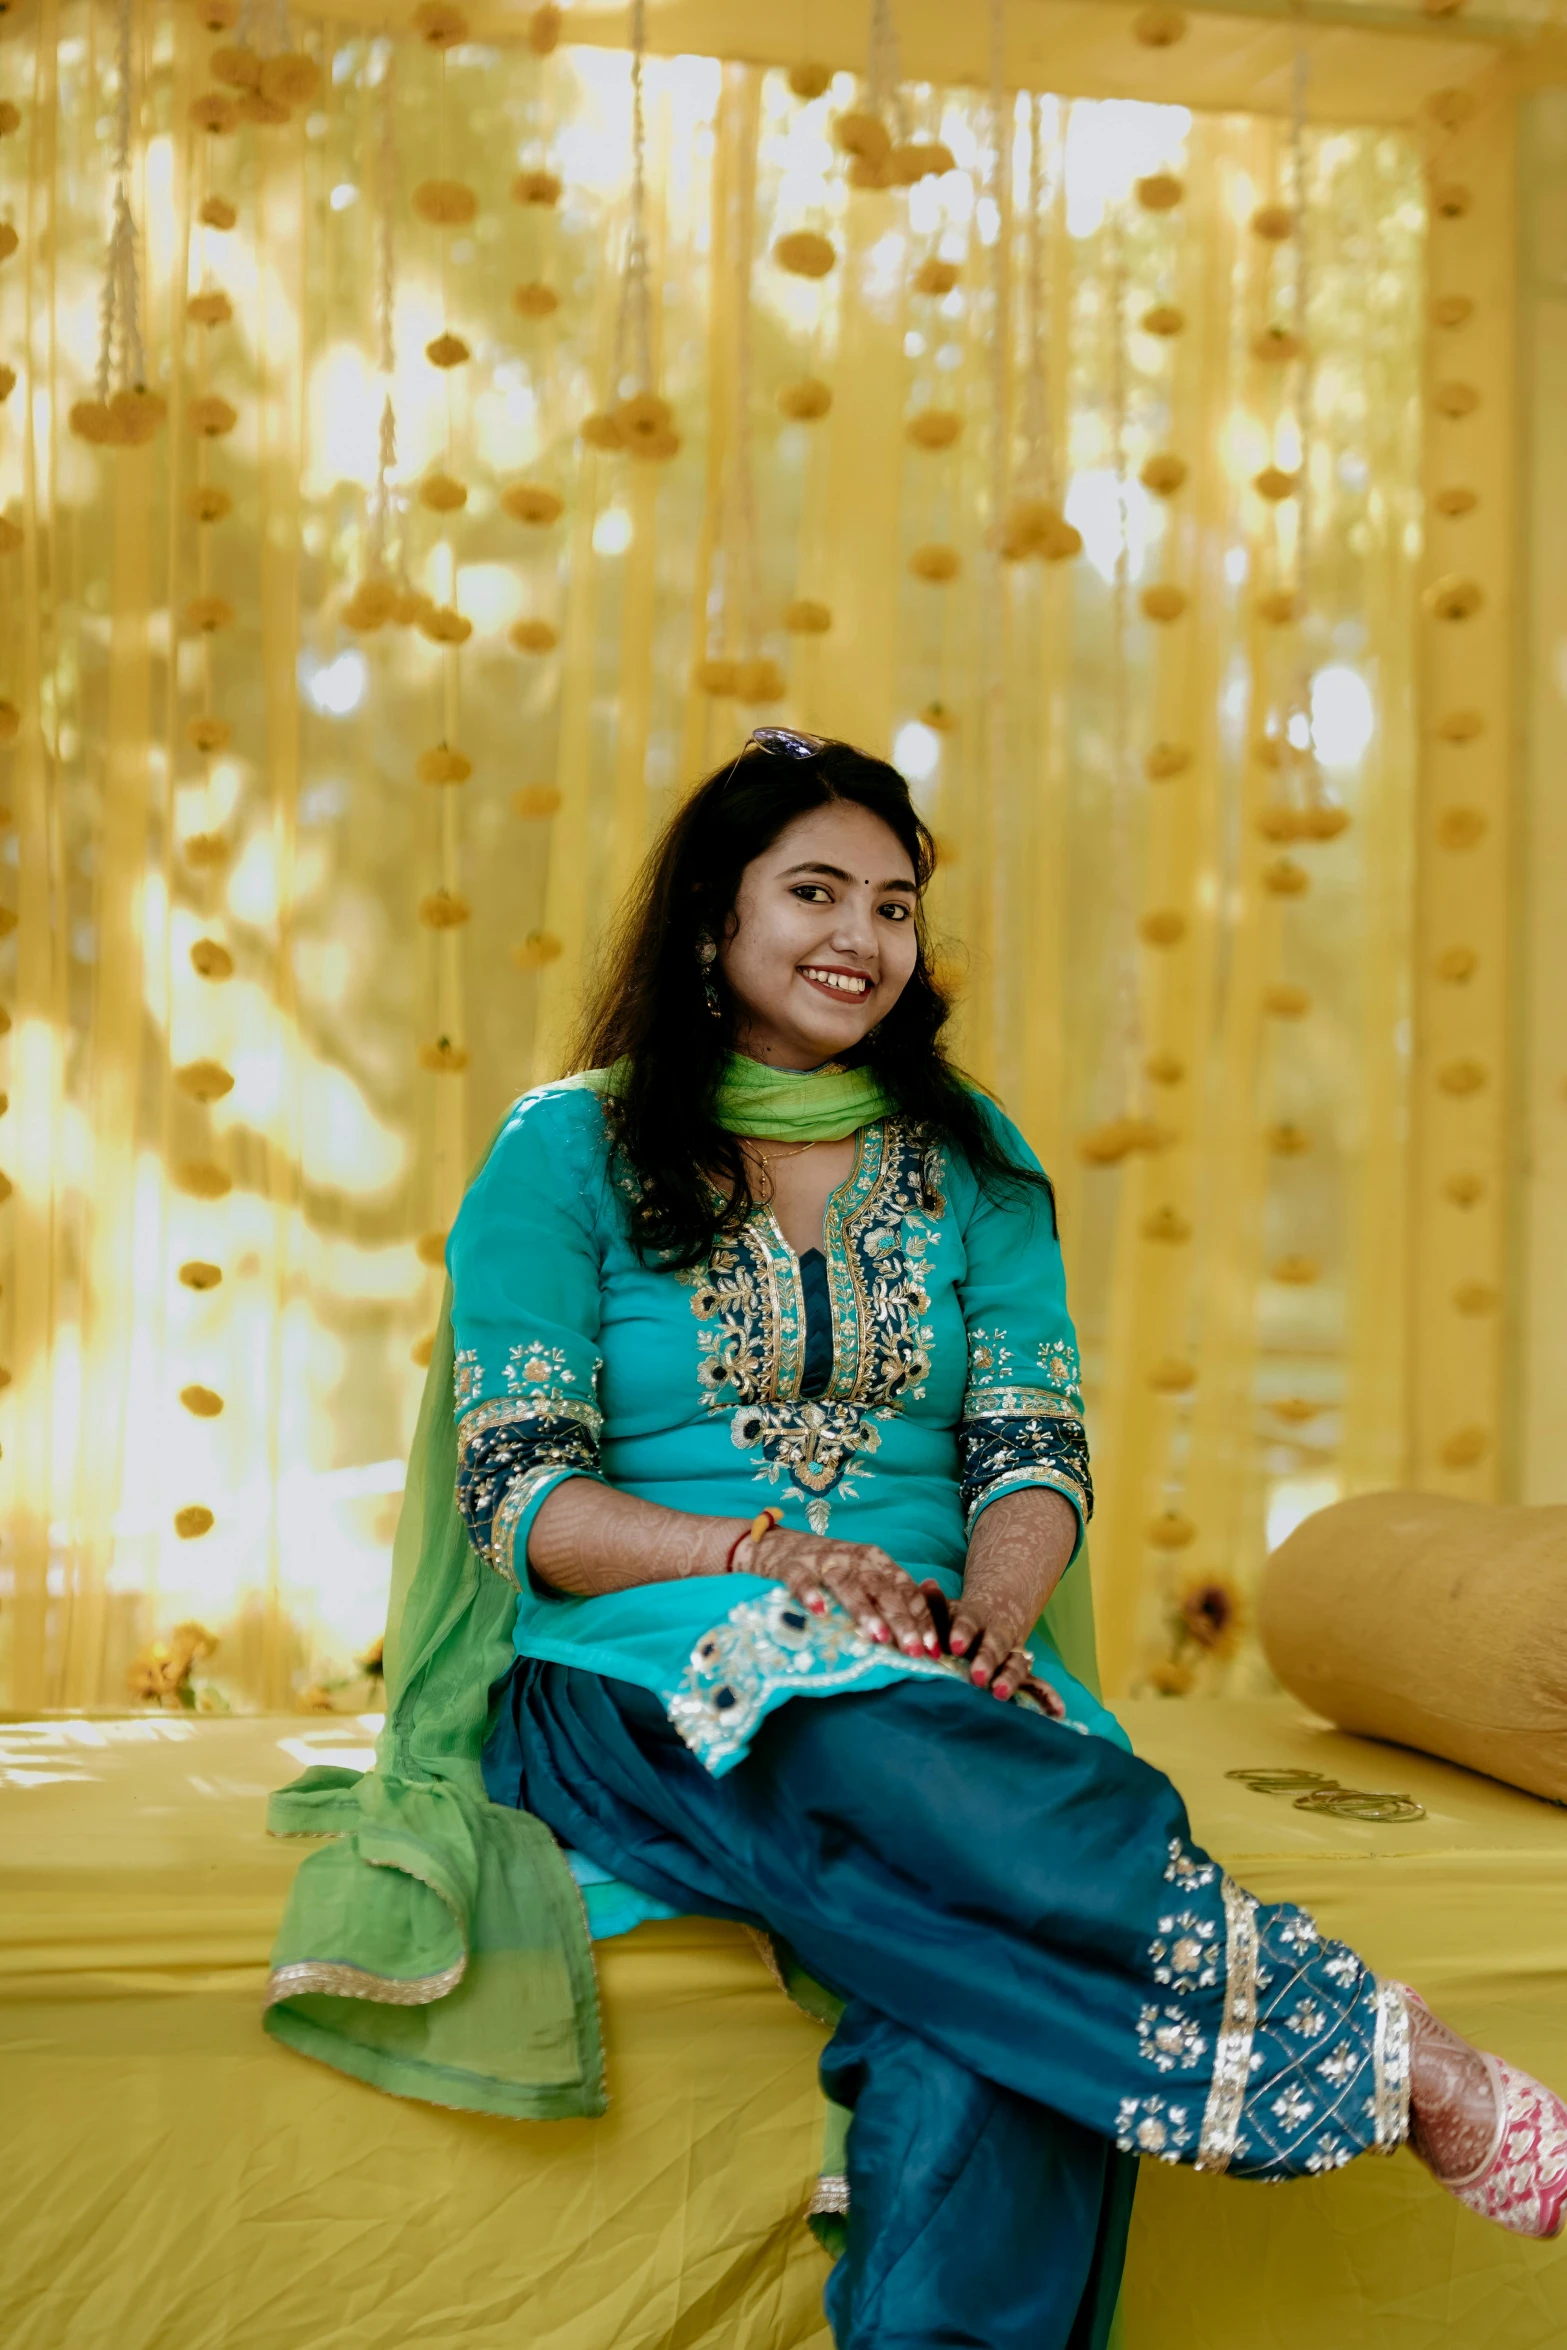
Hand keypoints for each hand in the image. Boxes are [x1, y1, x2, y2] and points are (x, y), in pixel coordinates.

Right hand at [753, 1527, 942, 1659]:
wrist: (777, 1546)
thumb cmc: (829, 1572)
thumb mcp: (863, 1579)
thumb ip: (888, 1601)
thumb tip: (921, 1641)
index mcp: (877, 1562)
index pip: (906, 1590)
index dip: (922, 1619)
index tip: (933, 1649)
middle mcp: (855, 1559)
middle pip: (883, 1590)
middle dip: (901, 1621)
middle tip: (914, 1650)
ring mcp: (824, 1561)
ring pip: (848, 1585)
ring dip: (865, 1611)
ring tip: (879, 1637)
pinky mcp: (793, 1567)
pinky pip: (802, 1580)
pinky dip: (810, 1594)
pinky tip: (819, 1611)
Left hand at [921, 1579, 1065, 1717]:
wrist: (996, 1613)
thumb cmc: (960, 1619)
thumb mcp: (948, 1607)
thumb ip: (936, 1601)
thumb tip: (927, 1583)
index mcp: (975, 1618)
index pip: (969, 1622)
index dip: (963, 1632)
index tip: (955, 1644)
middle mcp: (997, 1637)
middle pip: (994, 1647)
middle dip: (987, 1661)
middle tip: (976, 1677)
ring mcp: (1012, 1655)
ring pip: (1015, 1666)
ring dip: (1010, 1680)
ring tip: (999, 1694)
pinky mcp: (1022, 1674)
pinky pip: (1038, 1685)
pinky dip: (1049, 1697)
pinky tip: (1058, 1712)